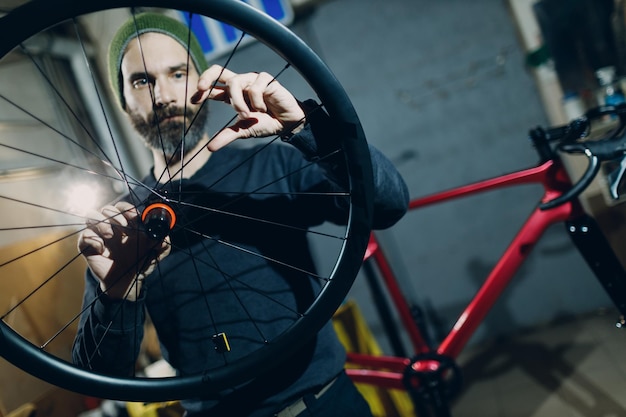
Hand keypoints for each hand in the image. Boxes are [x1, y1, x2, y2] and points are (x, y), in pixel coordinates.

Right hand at [78, 201, 170, 300]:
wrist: (128, 283)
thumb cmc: (141, 264)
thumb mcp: (157, 253)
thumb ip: (163, 242)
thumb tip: (165, 234)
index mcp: (128, 225)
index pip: (122, 207)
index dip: (127, 208)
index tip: (134, 216)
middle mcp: (112, 227)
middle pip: (106, 208)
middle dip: (115, 214)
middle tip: (124, 226)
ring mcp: (99, 236)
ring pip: (91, 216)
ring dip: (101, 222)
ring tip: (110, 235)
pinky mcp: (89, 248)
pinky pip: (83, 237)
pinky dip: (91, 239)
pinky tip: (101, 249)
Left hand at [191, 65, 305, 150]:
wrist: (288, 123)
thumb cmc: (267, 123)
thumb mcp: (244, 131)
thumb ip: (227, 136)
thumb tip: (209, 148)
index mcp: (233, 95)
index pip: (213, 87)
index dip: (201, 90)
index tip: (193, 100)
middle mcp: (241, 84)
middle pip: (219, 70)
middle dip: (207, 77)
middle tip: (201, 89)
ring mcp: (252, 80)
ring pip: (235, 83)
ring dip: (238, 102)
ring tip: (248, 115)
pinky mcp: (266, 79)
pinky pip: (254, 87)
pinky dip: (257, 101)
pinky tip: (266, 107)